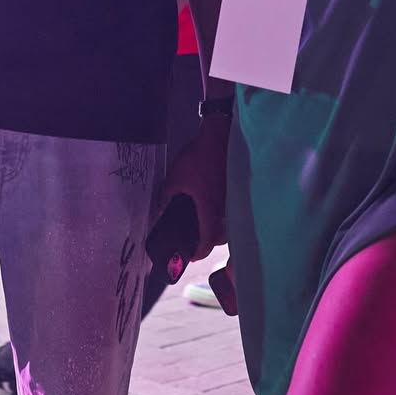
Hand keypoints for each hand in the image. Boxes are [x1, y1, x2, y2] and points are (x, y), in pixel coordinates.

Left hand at [155, 113, 230, 260]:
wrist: (219, 137)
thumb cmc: (198, 159)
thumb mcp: (175, 178)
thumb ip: (167, 196)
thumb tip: (162, 207)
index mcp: (209, 210)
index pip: (207, 241)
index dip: (198, 253)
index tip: (191, 257)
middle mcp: (224, 209)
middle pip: (221, 236)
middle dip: (209, 242)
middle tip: (197, 240)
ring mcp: (231, 199)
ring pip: (227, 223)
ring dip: (216, 227)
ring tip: (204, 222)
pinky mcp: (234, 189)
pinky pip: (229, 209)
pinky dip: (220, 212)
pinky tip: (211, 203)